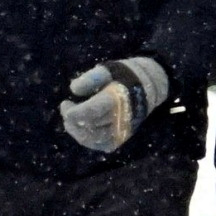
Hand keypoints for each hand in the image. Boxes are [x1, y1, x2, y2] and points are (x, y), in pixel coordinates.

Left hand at [57, 56, 171, 154]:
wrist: (149, 87)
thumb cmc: (125, 76)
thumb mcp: (109, 69)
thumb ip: (91, 78)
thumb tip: (74, 90)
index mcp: (117, 99)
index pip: (92, 111)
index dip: (74, 112)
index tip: (65, 104)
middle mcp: (121, 118)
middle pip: (91, 126)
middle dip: (72, 119)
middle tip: (65, 108)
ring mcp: (123, 130)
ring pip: (95, 139)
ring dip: (77, 132)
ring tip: (70, 120)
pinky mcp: (124, 137)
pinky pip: (103, 145)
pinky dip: (89, 140)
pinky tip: (81, 130)